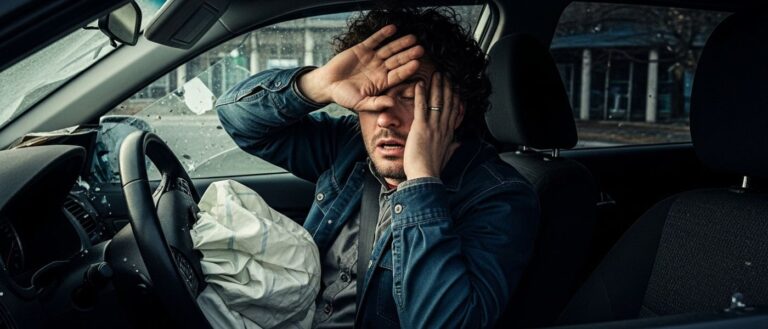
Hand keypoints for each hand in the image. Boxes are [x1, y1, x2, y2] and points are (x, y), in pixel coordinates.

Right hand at [298, 25, 423, 111]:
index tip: (417, 64)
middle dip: (408, 54)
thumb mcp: (361, 103)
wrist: (327, 85)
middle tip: (421, 49)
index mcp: (382, 82)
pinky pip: (375, 40)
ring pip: (389, 49)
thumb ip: (376, 103)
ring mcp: (372, 58)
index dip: (407, 69)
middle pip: (397, 60)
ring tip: (412, 38)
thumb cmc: (344, 97)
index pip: (398, 75)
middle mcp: (379, 69)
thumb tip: (392, 103)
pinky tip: (393, 28)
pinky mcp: (362, 49)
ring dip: (400, 43)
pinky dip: (383, 34)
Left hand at [403, 72, 463, 179]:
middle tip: (448, 74)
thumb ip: (452, 148)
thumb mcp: (446, 157)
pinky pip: (421, 107)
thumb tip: (458, 144)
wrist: (425, 176)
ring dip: (437, 86)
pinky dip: (421, 94)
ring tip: (437, 74)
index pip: (454, 111)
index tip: (456, 87)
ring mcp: (433, 127)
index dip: (456, 97)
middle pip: (448, 102)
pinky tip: (420, 84)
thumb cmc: (433, 169)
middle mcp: (443, 127)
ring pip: (437, 101)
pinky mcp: (421, 128)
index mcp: (448, 134)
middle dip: (448, 87)